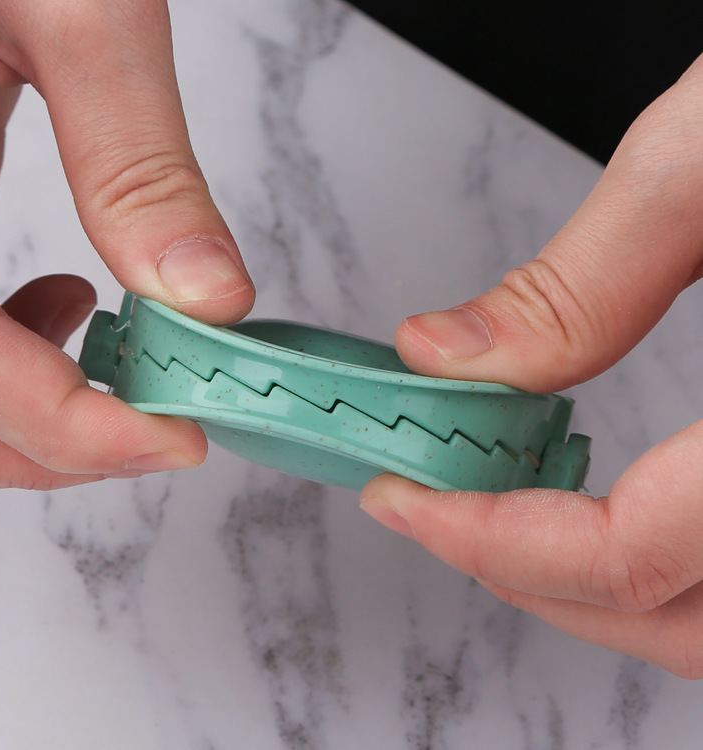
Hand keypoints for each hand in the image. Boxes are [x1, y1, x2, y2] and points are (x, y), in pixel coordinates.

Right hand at [0, 0, 254, 488]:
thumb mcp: (74, 11)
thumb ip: (138, 163)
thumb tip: (208, 296)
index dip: (69, 428)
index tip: (175, 439)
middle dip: (45, 441)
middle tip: (152, 428)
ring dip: (28, 397)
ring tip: (112, 351)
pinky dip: (13, 337)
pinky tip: (70, 298)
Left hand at [362, 54, 702, 677]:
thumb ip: (575, 284)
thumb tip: (446, 353)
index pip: (628, 555)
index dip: (491, 541)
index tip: (404, 499)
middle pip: (670, 619)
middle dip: (526, 578)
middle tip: (436, 514)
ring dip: (589, 586)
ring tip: (497, 516)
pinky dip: (657, 558)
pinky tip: (602, 501)